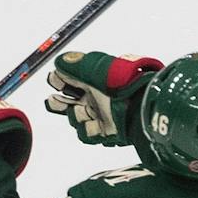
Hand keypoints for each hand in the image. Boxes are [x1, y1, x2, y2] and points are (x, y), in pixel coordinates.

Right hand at [44, 50, 162, 145]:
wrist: (141, 105)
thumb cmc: (121, 84)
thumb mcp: (97, 68)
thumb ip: (76, 63)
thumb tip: (61, 61)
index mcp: (92, 81)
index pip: (66, 80)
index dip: (57, 80)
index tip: (56, 81)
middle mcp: (94, 98)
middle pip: (65, 103)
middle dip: (57, 102)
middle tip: (56, 101)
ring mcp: (99, 115)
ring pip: (74, 119)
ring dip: (76, 116)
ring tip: (85, 112)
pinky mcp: (105, 132)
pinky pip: (86, 135)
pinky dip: (87, 131)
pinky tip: (94, 125)